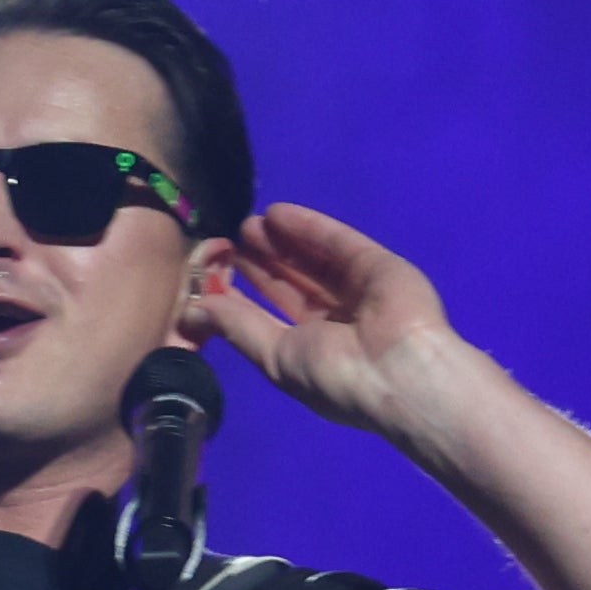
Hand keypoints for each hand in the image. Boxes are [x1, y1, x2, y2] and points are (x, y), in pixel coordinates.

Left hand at [180, 202, 475, 439]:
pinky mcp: (377, 264)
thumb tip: (193, 310)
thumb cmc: (332, 375)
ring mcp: (359, 290)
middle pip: (292, 281)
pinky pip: (338, 241)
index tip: (217, 271)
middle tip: (231, 238)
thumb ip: (237, 327)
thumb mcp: (274, 356)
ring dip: (282, 241)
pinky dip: (309, 226)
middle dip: (263, 260)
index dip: (246, 291)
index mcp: (312, 349)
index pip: (273, 312)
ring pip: (313, 259)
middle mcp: (336, 320)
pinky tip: (279, 213)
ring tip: (248, 224)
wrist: (398, 371)